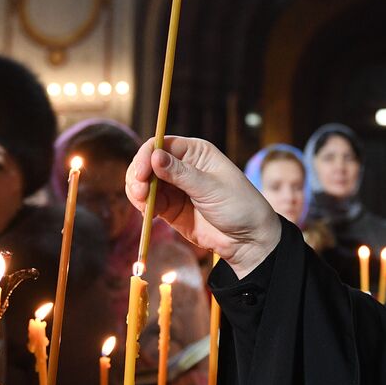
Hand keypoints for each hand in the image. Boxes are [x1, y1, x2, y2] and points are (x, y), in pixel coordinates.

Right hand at [125, 135, 281, 278]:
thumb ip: (181, 174)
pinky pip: (149, 202)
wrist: (248, 239)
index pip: (161, 144)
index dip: (146, 156)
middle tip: (139, 193)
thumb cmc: (239, 206)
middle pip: (148, 162)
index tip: (141, 174)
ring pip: (144, 182)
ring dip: (137, 191)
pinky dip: (143, 206)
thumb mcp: (211, 188)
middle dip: (138, 176)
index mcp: (196, 152)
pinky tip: (148, 214)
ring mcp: (175, 187)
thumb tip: (154, 156)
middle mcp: (182, 166)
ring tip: (143, 204)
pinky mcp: (170, 208)